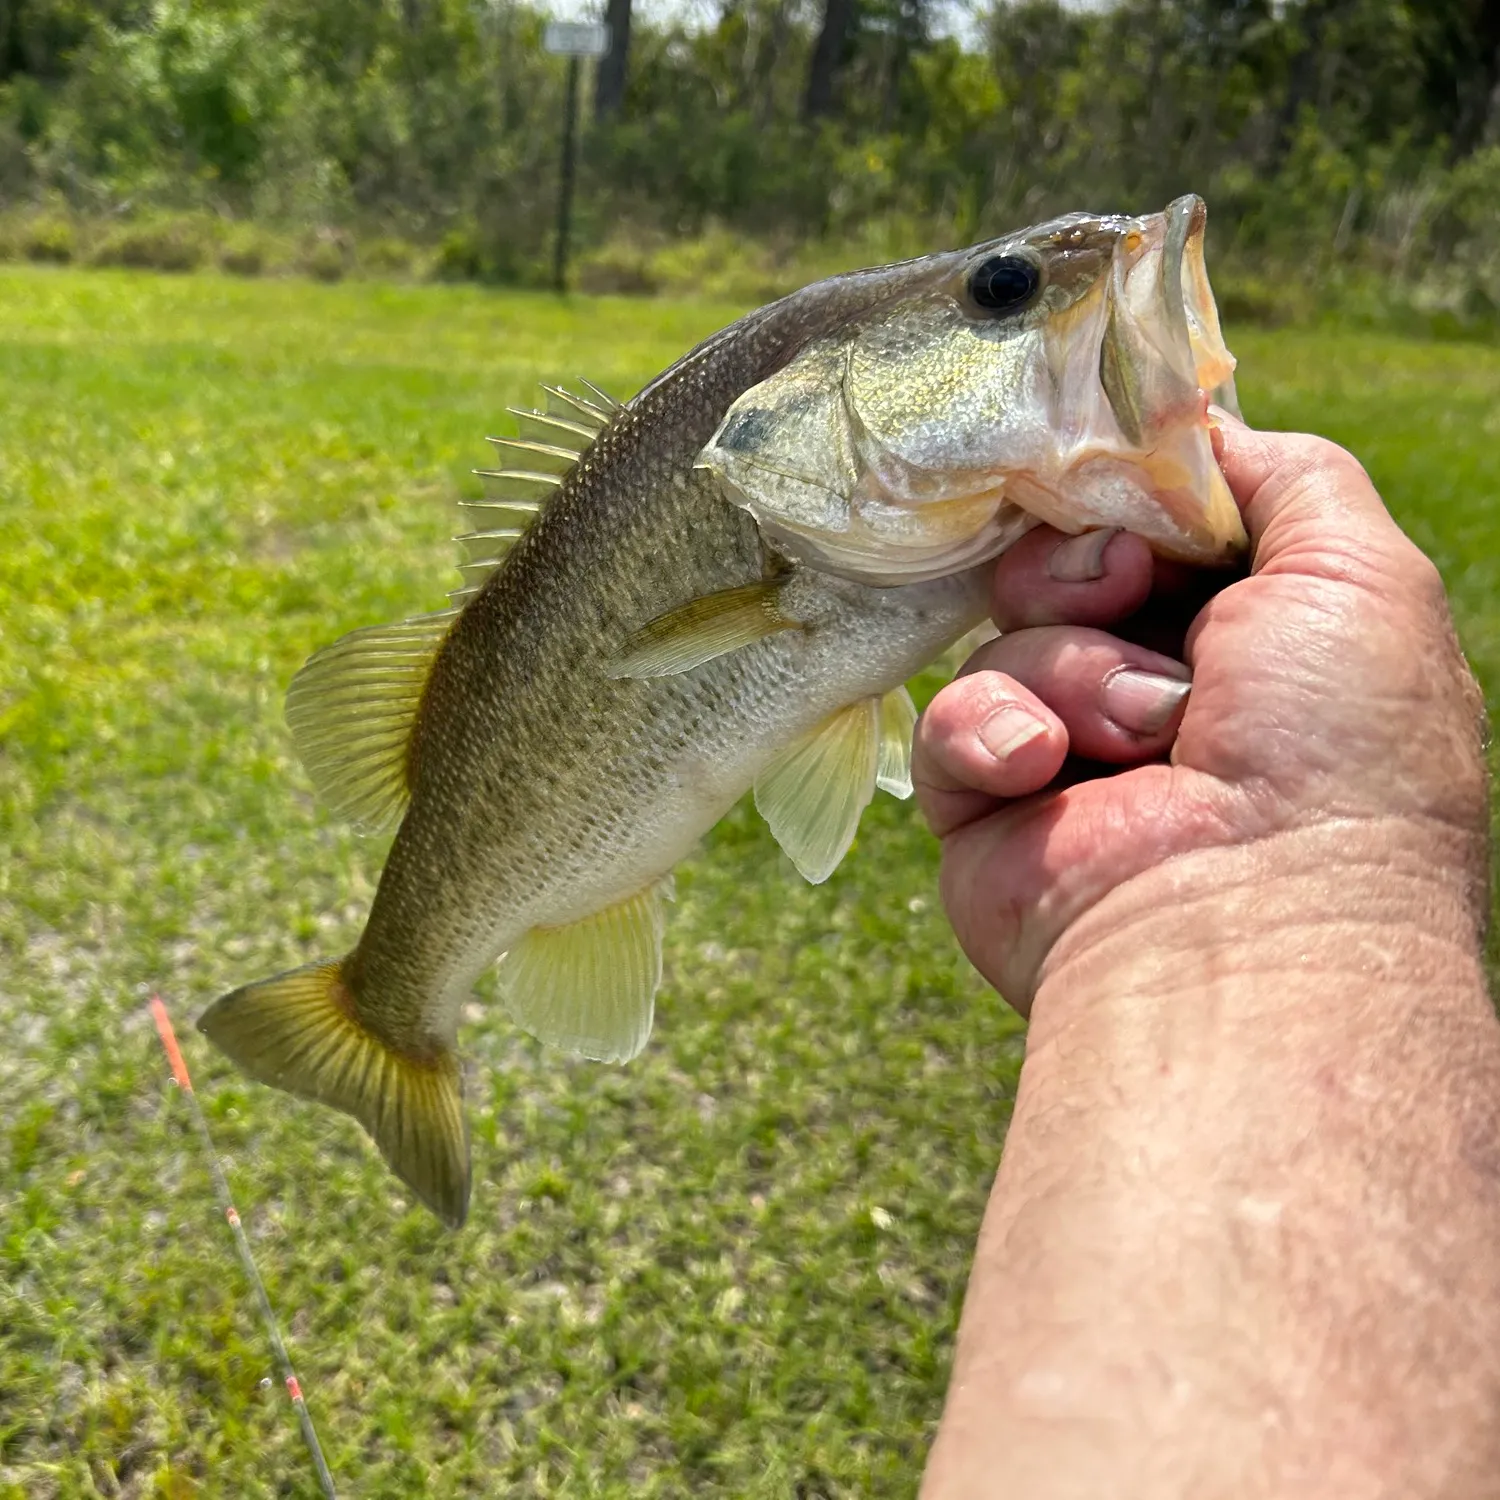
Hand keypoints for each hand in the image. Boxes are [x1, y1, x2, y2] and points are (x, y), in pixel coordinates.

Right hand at [914, 414, 1489, 1012]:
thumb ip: (1285, 477)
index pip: (1151, 530)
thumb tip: (1196, 433)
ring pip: (1006, 638)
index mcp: (1246, 643)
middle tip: (1123, 595)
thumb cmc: (1332, 748)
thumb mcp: (1356, 574)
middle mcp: (1155, 695)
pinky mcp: (989, 806)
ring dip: (1071, 669)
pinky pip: (948, 722)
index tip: (1133, 499)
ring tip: (1135, 738)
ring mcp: (1067, 754)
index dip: (1131, 501)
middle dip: (1086, 570)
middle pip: (1063, 569)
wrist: (1247, 923)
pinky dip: (992, 733)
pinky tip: (1041, 773)